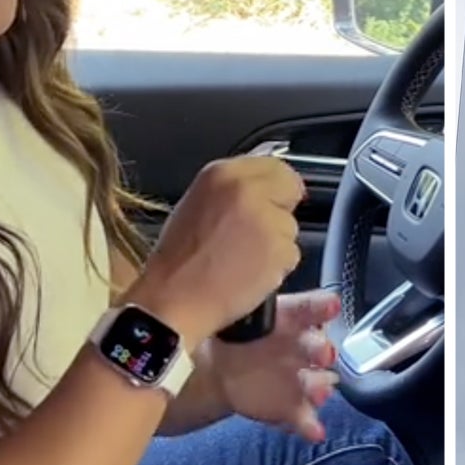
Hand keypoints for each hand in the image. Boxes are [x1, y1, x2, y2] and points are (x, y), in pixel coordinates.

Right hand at [126, 156, 304, 339]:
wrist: (174, 299)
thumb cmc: (179, 259)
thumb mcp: (200, 204)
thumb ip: (235, 191)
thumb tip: (266, 186)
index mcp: (221, 173)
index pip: (274, 166)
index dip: (276, 186)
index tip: (274, 199)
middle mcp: (247, 190)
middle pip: (290, 189)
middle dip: (281, 208)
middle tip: (259, 232)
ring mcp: (266, 219)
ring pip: (290, 225)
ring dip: (276, 241)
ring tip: (242, 257)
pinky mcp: (279, 249)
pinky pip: (290, 253)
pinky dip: (277, 266)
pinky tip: (249, 273)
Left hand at [208, 290, 342, 442]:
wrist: (222, 368)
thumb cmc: (241, 332)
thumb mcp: (239, 311)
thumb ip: (243, 303)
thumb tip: (238, 278)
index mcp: (292, 318)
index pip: (312, 308)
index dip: (322, 307)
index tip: (331, 306)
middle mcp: (303, 348)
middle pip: (318, 348)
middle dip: (322, 351)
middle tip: (324, 354)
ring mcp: (300, 379)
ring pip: (315, 383)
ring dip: (319, 387)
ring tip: (318, 392)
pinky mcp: (292, 406)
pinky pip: (304, 417)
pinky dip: (309, 424)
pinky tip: (314, 430)